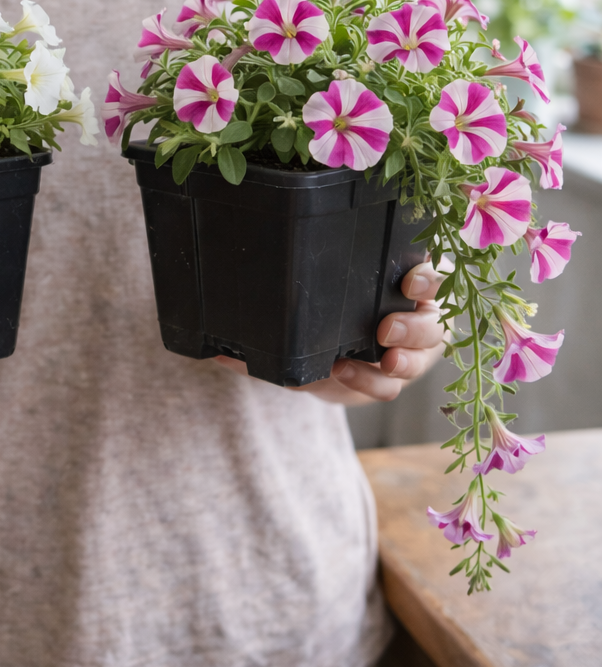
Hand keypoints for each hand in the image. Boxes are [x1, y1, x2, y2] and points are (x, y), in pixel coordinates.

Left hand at [214, 263, 445, 405]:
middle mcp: (417, 319)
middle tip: (385, 331)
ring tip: (370, 364)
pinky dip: (363, 383)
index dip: (426, 280)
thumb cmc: (337, 313)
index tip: (408, 283)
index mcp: (408, 286)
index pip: (432, 278)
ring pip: (416, 362)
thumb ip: (296, 300)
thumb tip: (233, 318)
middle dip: (411, 329)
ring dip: (395, 364)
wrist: (334, 352)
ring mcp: (408, 354)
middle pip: (432, 326)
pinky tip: (339, 374)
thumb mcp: (325, 297)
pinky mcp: (391, 381)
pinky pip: (388, 388)